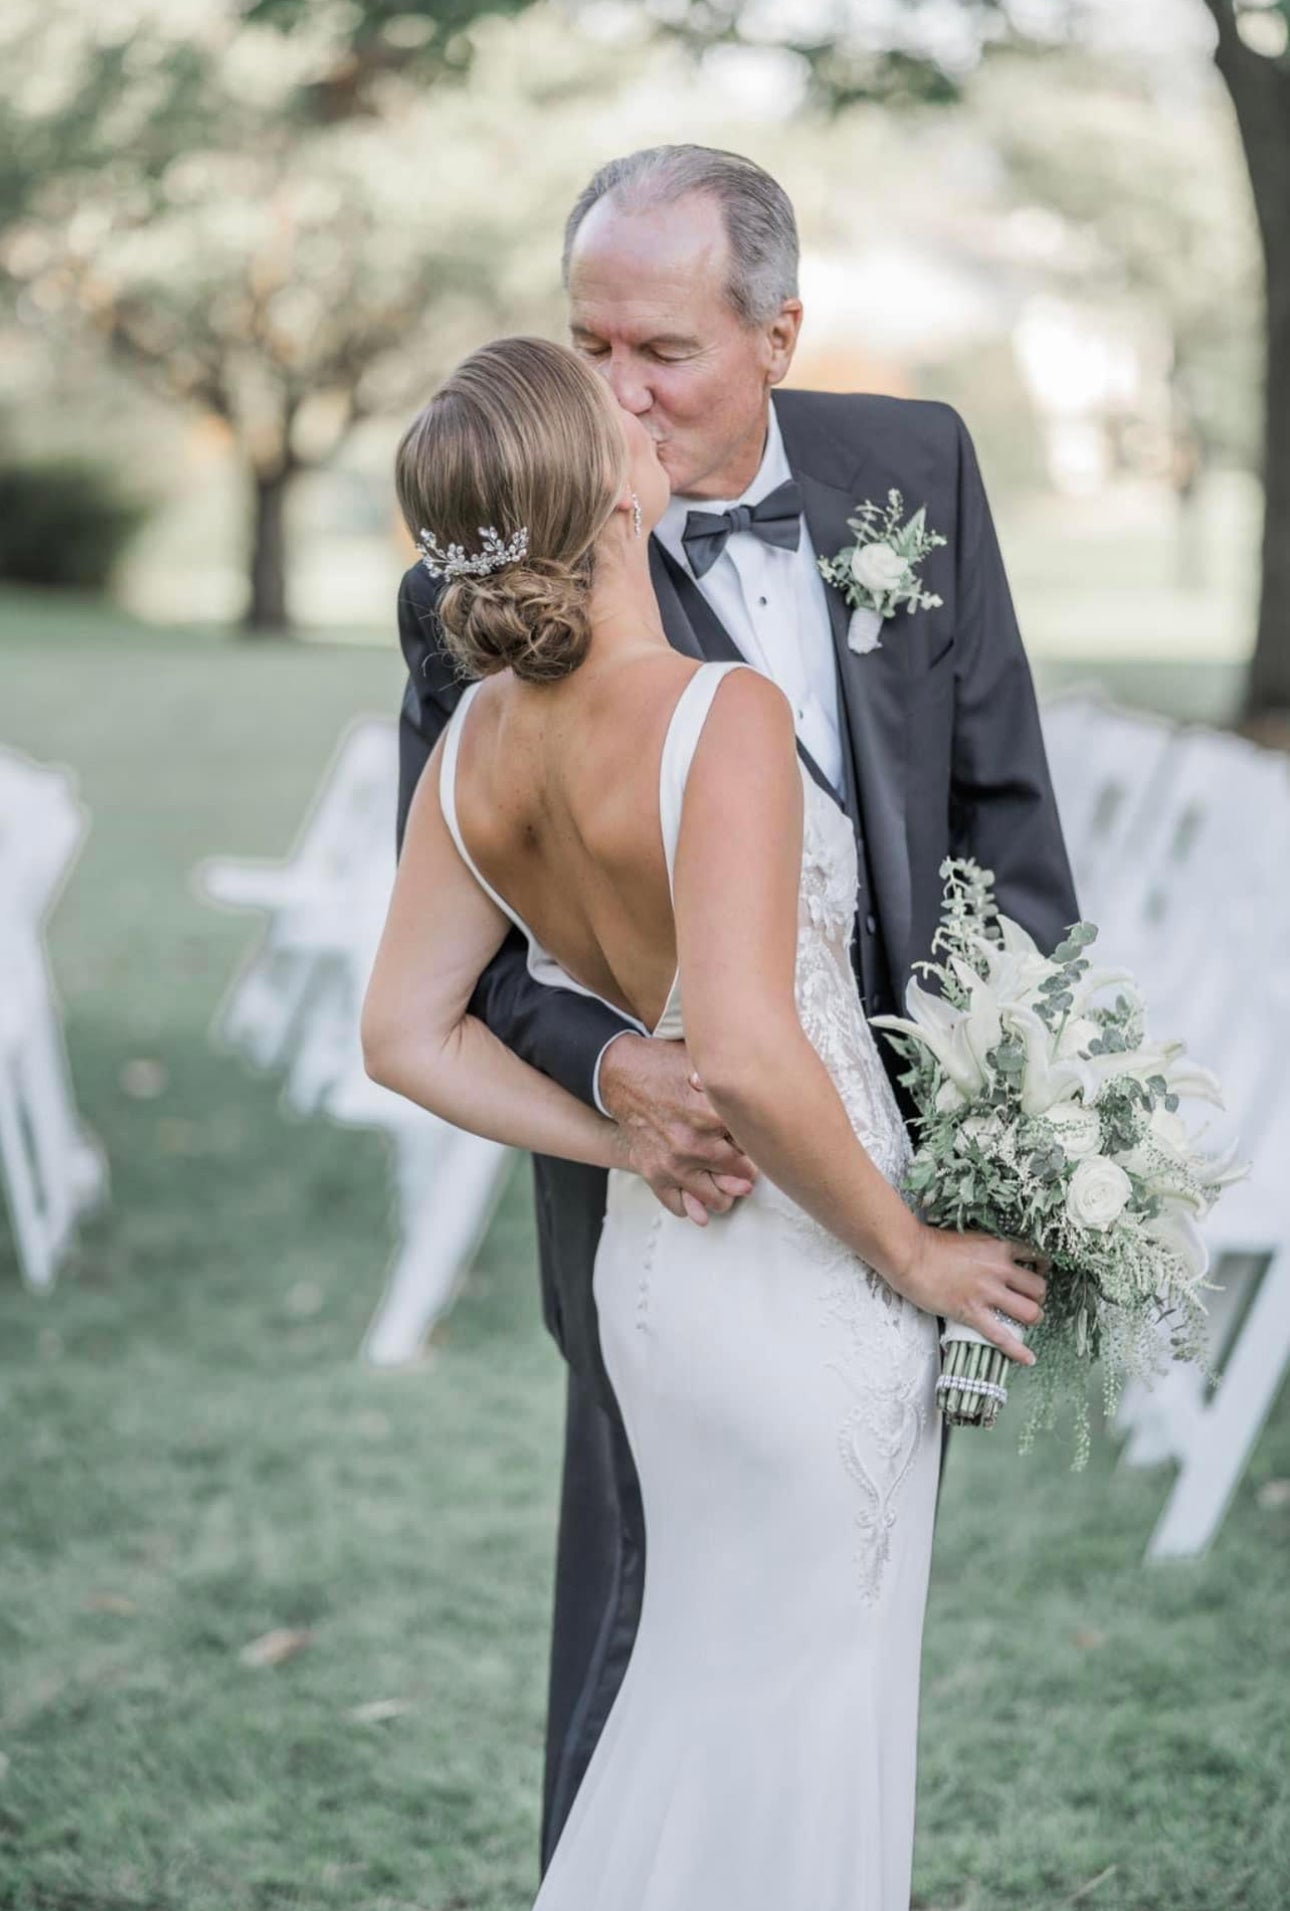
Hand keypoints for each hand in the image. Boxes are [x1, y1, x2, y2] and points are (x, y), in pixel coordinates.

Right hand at [598, 1035, 757, 1225]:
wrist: (620, 1074)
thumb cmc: (665, 1065)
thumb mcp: (703, 1064)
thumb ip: (730, 1080)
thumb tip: (761, 1085)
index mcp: (710, 1115)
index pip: (753, 1143)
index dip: (760, 1142)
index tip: (760, 1140)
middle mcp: (694, 1144)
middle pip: (741, 1175)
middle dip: (749, 1170)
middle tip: (749, 1164)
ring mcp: (674, 1164)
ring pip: (716, 1200)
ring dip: (726, 1194)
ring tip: (730, 1184)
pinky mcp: (654, 1174)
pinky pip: (680, 1205)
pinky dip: (693, 1204)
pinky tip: (700, 1189)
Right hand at [890, 1226, 1047, 1365]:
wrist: (910, 1254)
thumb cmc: (932, 1243)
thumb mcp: (969, 1238)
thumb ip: (987, 1249)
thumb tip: (994, 1260)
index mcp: (998, 1248)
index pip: (1036, 1258)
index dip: (1040, 1270)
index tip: (1037, 1275)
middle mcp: (999, 1270)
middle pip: (1038, 1289)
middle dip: (1038, 1298)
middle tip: (1029, 1302)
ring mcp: (987, 1293)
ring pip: (1029, 1312)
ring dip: (1032, 1319)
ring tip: (1026, 1323)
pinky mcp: (972, 1313)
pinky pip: (1002, 1336)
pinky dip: (1018, 1350)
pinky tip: (1028, 1359)